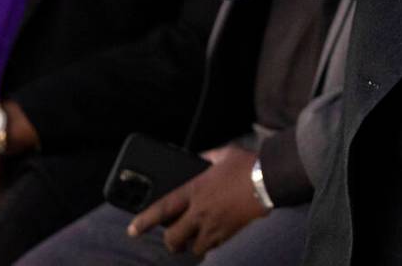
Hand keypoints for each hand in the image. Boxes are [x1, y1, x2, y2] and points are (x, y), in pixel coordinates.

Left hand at [129, 144, 267, 256]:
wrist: (268, 180)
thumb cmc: (247, 164)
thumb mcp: (222, 154)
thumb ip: (207, 158)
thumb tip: (200, 159)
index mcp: (194, 190)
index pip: (162, 209)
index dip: (144, 221)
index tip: (133, 230)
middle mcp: (200, 211)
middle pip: (174, 238)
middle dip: (171, 243)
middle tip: (173, 240)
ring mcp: (214, 225)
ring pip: (193, 248)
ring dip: (191, 245)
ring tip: (194, 239)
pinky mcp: (229, 233)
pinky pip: (212, 247)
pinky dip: (209, 244)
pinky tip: (212, 237)